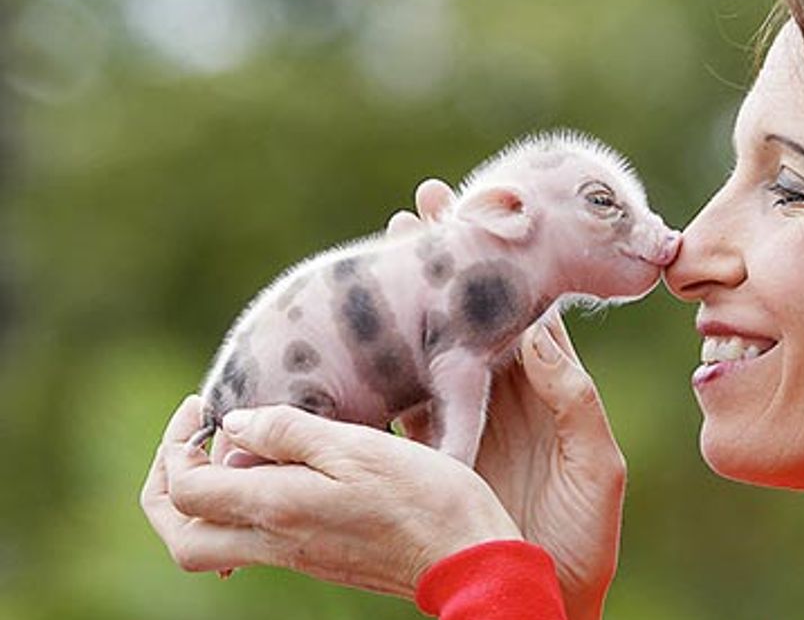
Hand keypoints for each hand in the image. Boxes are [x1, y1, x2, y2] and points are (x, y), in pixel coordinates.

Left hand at [141, 396, 520, 597]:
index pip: (184, 491)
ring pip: (211, 546)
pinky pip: (252, 543)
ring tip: (230, 450)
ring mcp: (296, 557)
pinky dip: (242, 508)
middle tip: (188, 443)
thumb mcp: (359, 446)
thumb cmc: (425, 497)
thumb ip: (290, 432)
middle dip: (167, 489)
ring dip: (201, 501)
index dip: (177, 447)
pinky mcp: (319, 560)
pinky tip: (278, 471)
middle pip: (180, 538)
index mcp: (277, 507)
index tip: (203, 410)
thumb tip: (233, 424)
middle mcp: (275, 541)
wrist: (468, 557)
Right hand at [392, 177, 626, 619]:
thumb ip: (571, 397)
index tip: (470, 210)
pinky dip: (378, 372)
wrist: (543, 594)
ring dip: (409, 305)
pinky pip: (400, 406)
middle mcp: (505, 396)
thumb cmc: (587, 535)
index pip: (524, 308)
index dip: (500, 260)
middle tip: (414, 210)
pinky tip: (354, 339)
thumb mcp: (596, 464)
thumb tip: (536, 329)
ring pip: (431, 350)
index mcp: (549, 388)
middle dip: (446, 262)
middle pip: (472, 314)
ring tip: (381, 256)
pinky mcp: (434, 455)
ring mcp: (466, 422)